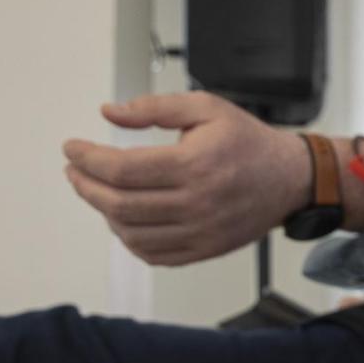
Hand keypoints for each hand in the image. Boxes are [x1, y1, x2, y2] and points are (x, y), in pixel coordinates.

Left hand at [63, 92, 308, 265]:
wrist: (291, 178)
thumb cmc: (249, 142)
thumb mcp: (206, 107)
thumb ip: (154, 107)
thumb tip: (109, 113)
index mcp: (194, 164)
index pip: (121, 168)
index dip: (87, 159)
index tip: (72, 149)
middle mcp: (196, 202)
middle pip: (119, 204)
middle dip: (85, 186)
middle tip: (76, 171)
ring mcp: (201, 231)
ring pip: (131, 233)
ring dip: (104, 213)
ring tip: (98, 193)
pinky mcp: (205, 249)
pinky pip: (154, 255)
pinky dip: (130, 240)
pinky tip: (124, 220)